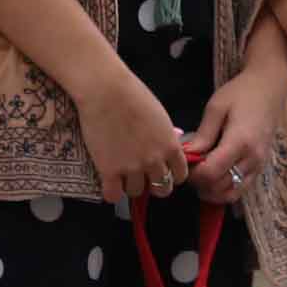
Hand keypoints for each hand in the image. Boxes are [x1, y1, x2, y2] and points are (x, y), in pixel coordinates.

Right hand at [68, 62, 185, 212]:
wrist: (106, 91)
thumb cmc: (132, 95)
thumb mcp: (160, 117)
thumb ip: (165, 137)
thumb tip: (165, 149)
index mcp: (170, 146)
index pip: (180, 175)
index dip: (171, 176)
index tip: (162, 172)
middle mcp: (155, 160)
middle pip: (161, 189)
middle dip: (153, 185)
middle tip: (142, 177)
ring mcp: (132, 167)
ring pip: (136, 192)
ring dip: (130, 186)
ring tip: (121, 174)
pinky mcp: (109, 170)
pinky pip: (113, 196)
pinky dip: (111, 192)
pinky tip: (108, 182)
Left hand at [183, 63, 286, 205]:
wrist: (270, 88)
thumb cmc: (241, 93)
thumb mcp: (216, 108)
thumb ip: (202, 136)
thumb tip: (187, 156)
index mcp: (240, 142)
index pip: (211, 173)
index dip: (193, 174)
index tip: (186, 161)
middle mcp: (252, 159)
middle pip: (220, 187)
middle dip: (201, 183)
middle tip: (191, 168)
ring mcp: (259, 165)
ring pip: (231, 193)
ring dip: (212, 190)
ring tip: (202, 174)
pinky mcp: (261, 167)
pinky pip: (241, 189)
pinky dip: (225, 189)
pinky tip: (216, 176)